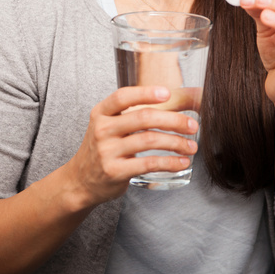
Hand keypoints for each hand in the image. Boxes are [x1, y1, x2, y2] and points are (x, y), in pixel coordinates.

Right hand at [65, 86, 198, 208]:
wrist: (81, 180)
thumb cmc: (104, 149)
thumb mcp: (111, 126)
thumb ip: (136, 113)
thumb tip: (181, 98)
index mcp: (101, 113)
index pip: (123, 97)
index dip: (146, 93)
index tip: (167, 93)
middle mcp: (102, 129)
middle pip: (143, 118)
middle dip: (173, 120)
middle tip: (192, 125)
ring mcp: (107, 151)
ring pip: (149, 140)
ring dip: (176, 142)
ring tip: (191, 146)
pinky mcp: (115, 171)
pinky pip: (148, 164)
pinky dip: (169, 162)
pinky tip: (181, 162)